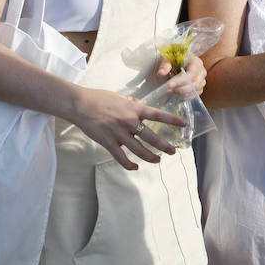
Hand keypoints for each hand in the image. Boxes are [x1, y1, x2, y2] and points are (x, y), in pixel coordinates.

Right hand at [72, 88, 186, 170]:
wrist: (80, 104)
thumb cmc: (99, 98)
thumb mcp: (120, 97)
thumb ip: (132, 102)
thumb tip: (142, 104)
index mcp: (133, 108)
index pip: (158, 115)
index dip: (173, 120)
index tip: (185, 125)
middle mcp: (129, 121)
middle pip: (152, 137)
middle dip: (164, 146)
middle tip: (173, 151)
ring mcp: (119, 133)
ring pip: (139, 150)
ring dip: (150, 157)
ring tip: (157, 160)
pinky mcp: (108, 142)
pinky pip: (122, 158)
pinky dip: (130, 165)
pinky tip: (135, 167)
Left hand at [158, 51, 206, 98]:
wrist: (180, 63)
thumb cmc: (176, 60)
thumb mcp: (169, 60)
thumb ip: (165, 66)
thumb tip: (161, 73)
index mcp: (196, 62)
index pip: (192, 73)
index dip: (181, 80)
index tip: (170, 84)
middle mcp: (201, 71)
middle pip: (195, 83)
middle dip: (181, 88)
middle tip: (169, 89)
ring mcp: (202, 80)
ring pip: (195, 90)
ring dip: (183, 93)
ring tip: (172, 91)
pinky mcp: (199, 87)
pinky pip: (195, 94)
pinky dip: (186, 96)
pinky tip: (177, 94)